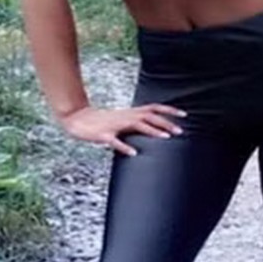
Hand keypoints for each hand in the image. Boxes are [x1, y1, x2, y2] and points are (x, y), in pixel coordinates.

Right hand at [59, 102, 187, 156]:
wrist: (78, 119)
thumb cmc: (103, 122)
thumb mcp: (123, 120)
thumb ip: (138, 122)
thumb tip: (156, 129)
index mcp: (131, 113)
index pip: (154, 107)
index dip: (169, 110)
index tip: (184, 115)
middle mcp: (126, 116)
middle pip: (150, 116)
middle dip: (166, 122)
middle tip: (180, 131)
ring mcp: (115, 125)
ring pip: (137, 124)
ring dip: (152, 131)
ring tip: (165, 137)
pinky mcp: (104, 135)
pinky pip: (115, 141)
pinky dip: (125, 147)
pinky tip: (133, 153)